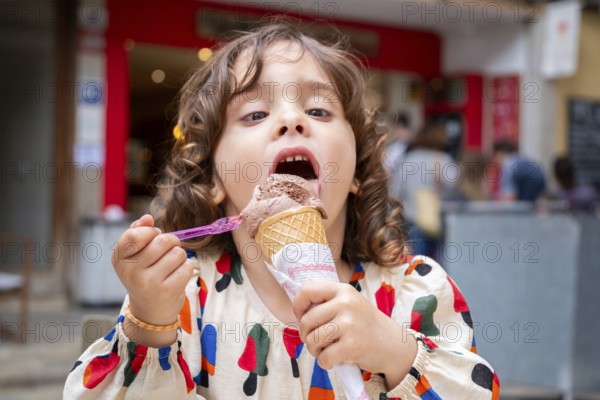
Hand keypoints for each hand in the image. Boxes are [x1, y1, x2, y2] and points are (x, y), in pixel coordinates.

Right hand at [112, 214, 191, 328]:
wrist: (149, 312)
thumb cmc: (144, 276)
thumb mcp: (134, 255)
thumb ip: (138, 232)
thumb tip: (147, 217)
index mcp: (120, 259)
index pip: (135, 234)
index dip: (150, 232)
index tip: (153, 238)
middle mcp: (131, 271)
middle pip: (163, 240)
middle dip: (171, 242)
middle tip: (166, 253)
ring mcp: (149, 282)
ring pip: (178, 252)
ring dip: (179, 257)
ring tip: (170, 267)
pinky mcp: (167, 291)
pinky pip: (186, 267)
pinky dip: (185, 269)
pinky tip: (175, 278)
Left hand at [293, 280, 416, 387]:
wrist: (393, 344)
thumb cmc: (364, 324)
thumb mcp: (349, 303)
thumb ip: (326, 302)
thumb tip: (297, 310)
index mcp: (343, 290)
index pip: (307, 290)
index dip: (298, 305)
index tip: (302, 316)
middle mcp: (346, 304)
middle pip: (306, 320)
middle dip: (306, 334)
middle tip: (317, 340)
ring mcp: (350, 324)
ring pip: (312, 340)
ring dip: (315, 350)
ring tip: (327, 349)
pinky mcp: (352, 346)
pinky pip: (323, 357)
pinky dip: (325, 363)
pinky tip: (334, 360)